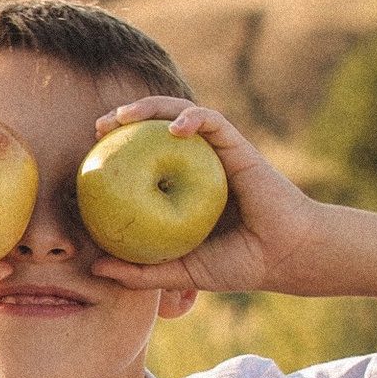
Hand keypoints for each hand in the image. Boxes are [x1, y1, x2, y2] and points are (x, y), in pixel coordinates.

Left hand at [80, 98, 328, 299]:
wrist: (285, 257)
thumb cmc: (238, 263)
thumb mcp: (181, 270)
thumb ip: (142, 270)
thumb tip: (96, 268)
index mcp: (184, 184)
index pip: (145, 155)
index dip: (117, 148)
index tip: (91, 153)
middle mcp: (199, 162)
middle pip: (157, 126)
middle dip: (126, 117)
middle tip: (99, 126)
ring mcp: (218, 152)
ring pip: (182, 113)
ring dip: (151, 107)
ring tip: (124, 115)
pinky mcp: (238, 147)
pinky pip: (213, 122)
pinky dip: (193, 118)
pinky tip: (175, 128)